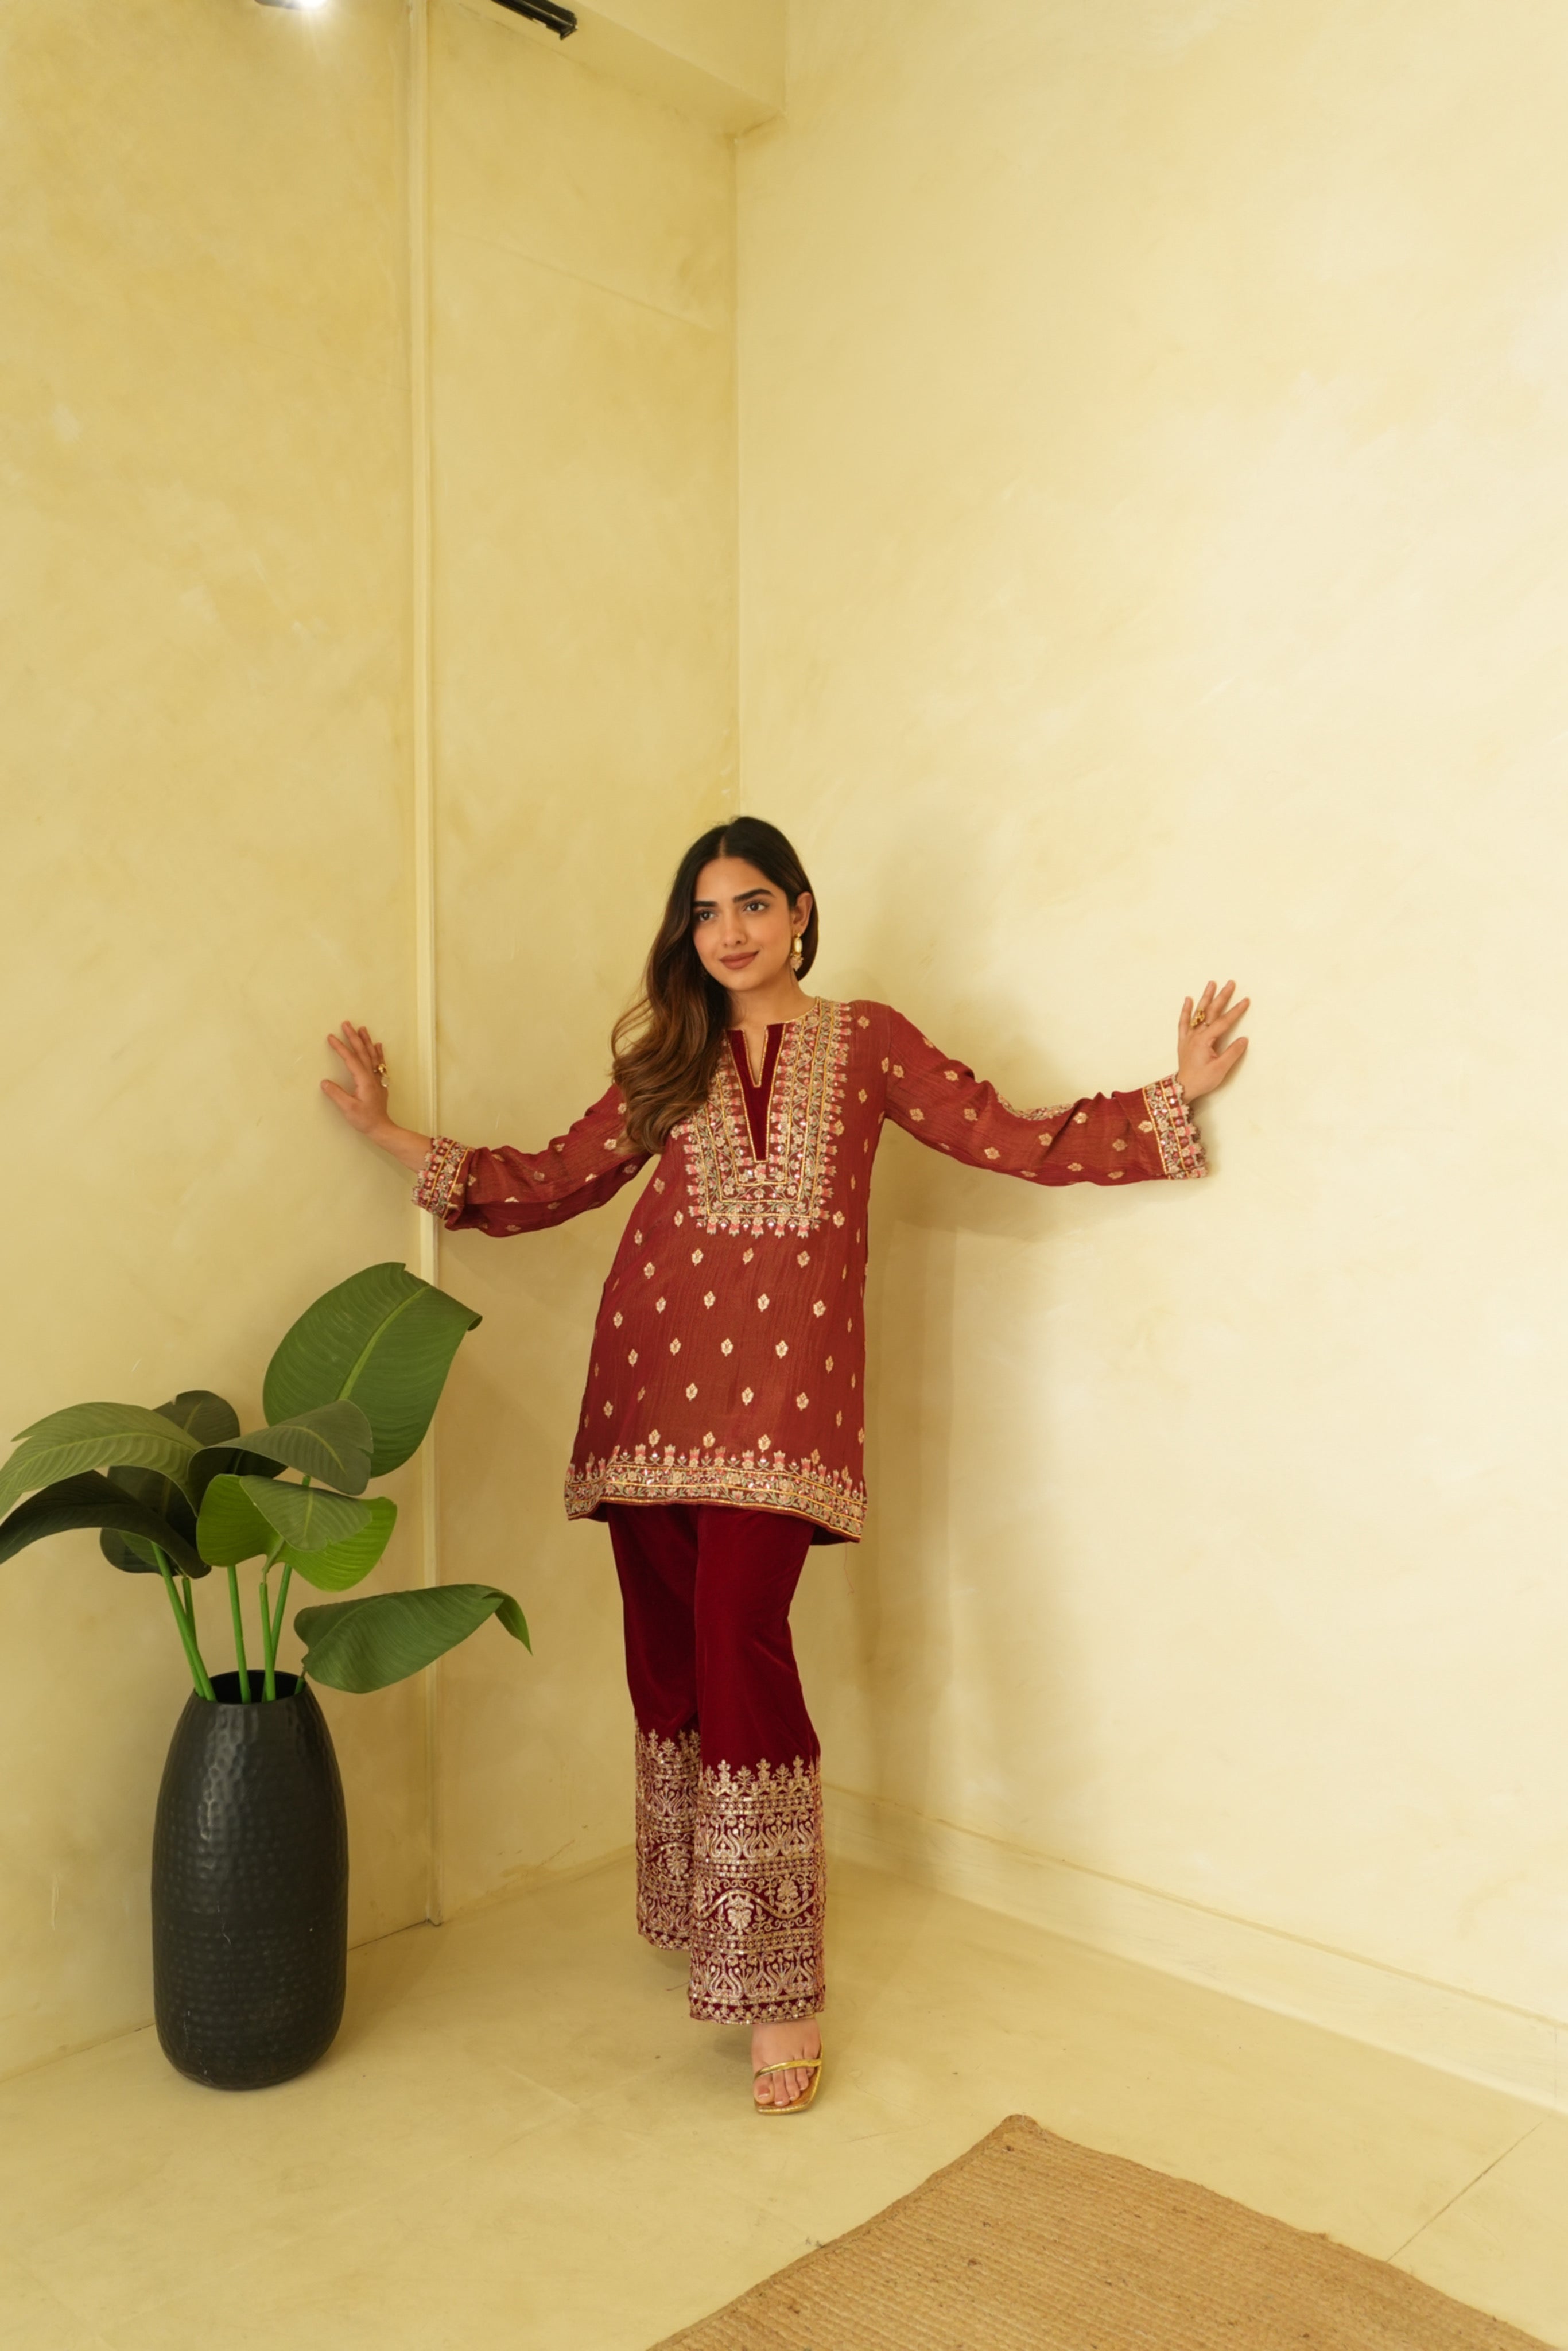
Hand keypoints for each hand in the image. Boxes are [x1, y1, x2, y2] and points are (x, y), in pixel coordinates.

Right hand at [322, 1021, 396, 1139]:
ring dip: (366, 1041)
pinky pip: (379, 1063)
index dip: (340, 1047)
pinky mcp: (379, 1083)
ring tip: (362, 1028)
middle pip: (362, 1052)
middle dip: (354, 1037)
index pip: (350, 1059)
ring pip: (372, 1055)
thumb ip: (336, 1094)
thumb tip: (325, 1082)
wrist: (381, 1128)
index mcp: (363, 1080)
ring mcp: (377, 1078)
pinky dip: (378, 1053)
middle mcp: (372, 1076)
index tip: (331, 1037)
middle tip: (346, 1024)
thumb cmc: (365, 1120)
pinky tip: (378, 1045)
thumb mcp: (348, 1108)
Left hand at [1176, 981, 1248, 1100]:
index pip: (1223, 1022)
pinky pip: (1183, 1022)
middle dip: (1221, 997)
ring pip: (1197, 1013)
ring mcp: (1188, 1036)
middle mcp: (1195, 1035)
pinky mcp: (1184, 1040)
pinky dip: (1186, 1010)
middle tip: (1230, 983)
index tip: (1245, 1000)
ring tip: (1211, 984)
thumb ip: (1232, 1053)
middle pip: (1210, 1012)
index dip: (1235, 1011)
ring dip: (1205, 998)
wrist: (1183, 1088)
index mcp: (1204, 1040)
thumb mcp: (1221, 1069)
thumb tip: (1244, 1039)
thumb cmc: (1202, 1080)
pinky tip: (1188, 999)